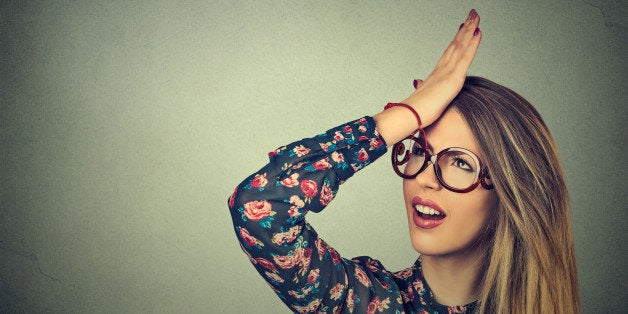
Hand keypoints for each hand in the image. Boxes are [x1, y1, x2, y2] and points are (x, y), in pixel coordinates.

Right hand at [402, 9, 481, 127]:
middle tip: (472, 14)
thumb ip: (421, 87)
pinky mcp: (454, 77)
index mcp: (437, 74)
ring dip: (469, 29)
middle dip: (465, 28)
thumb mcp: (421, 96)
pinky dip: (473, 43)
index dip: (458, 39)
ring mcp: (448, 71)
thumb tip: (417, 82)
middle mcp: (442, 68)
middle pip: (456, 44)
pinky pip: (466, 56)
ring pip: (461, 45)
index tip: (464, 27)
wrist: (411, 115)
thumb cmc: (415, 111)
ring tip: (476, 16)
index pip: (450, 53)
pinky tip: (478, 32)